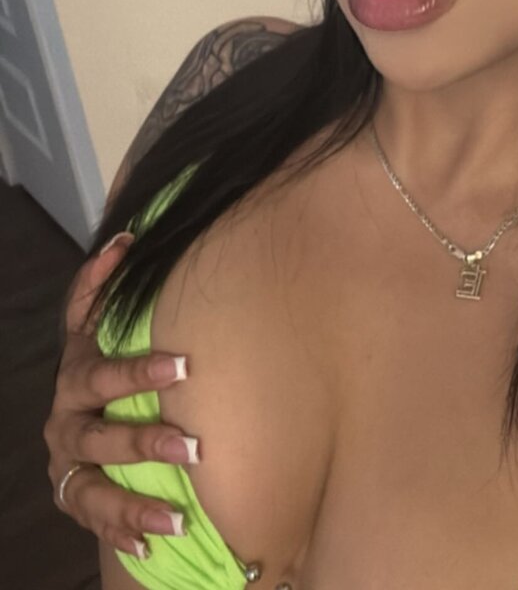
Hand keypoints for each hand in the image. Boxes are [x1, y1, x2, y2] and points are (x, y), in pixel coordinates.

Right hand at [45, 233, 197, 557]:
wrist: (77, 418)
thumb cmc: (100, 362)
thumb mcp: (100, 327)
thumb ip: (106, 287)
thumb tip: (128, 236)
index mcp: (77, 371)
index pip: (99, 369)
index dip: (133, 366)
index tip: (182, 366)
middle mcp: (66, 418)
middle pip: (98, 431)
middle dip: (143, 438)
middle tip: (192, 445)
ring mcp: (67, 462)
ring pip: (96, 484)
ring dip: (136, 498)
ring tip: (178, 512)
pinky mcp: (74, 497)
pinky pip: (97, 520)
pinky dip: (126, 532)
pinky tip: (159, 541)